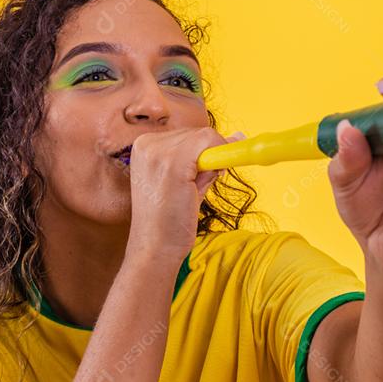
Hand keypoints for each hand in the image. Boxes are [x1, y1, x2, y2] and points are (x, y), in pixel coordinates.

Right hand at [124, 127, 244, 266]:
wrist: (154, 248)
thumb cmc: (169, 221)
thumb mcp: (185, 182)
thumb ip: (207, 159)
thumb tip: (239, 137)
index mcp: (143, 146)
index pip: (187, 135)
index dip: (204, 152)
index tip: (208, 171)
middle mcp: (146, 144)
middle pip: (198, 133)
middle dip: (209, 157)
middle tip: (195, 188)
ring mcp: (158, 151)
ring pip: (207, 136)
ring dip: (212, 164)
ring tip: (191, 192)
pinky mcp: (173, 163)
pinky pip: (210, 142)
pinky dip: (219, 158)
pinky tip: (203, 184)